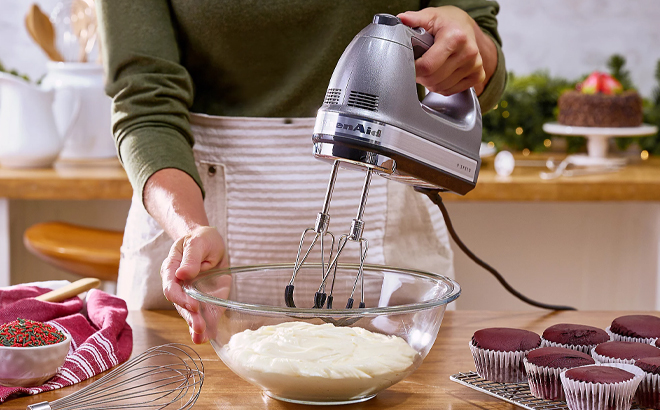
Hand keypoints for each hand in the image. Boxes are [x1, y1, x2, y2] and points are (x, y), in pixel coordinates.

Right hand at [160, 226, 227, 343]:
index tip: (194, 305)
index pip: (171, 288)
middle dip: (190, 317)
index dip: (181, 298)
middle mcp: (179, 286)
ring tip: (202, 337)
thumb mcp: (198, 242)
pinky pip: (205, 315)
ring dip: (196, 327)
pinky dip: (207, 327)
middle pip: (180, 305)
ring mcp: (192, 295)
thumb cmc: (201, 239)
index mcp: (172, 269)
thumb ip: (191, 257)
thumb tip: (182, 274)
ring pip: (190, 314)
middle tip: (200, 326)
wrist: (211, 243)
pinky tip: (208, 338)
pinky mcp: (205, 300)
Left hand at [398, 6, 493, 95]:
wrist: (466, 26)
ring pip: (440, 88)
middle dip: (420, 76)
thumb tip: (402, 19)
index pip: (427, 66)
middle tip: (419, 66)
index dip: (413, 68)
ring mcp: (475, 65)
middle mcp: (468, 52)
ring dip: (430, 82)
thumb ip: (414, 19)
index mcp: (455, 37)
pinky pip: (450, 91)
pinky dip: (441, 86)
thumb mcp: (430, 16)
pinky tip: (441, 74)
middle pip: (433, 79)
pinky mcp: (478, 76)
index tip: (409, 63)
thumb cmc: (448, 22)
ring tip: (430, 68)